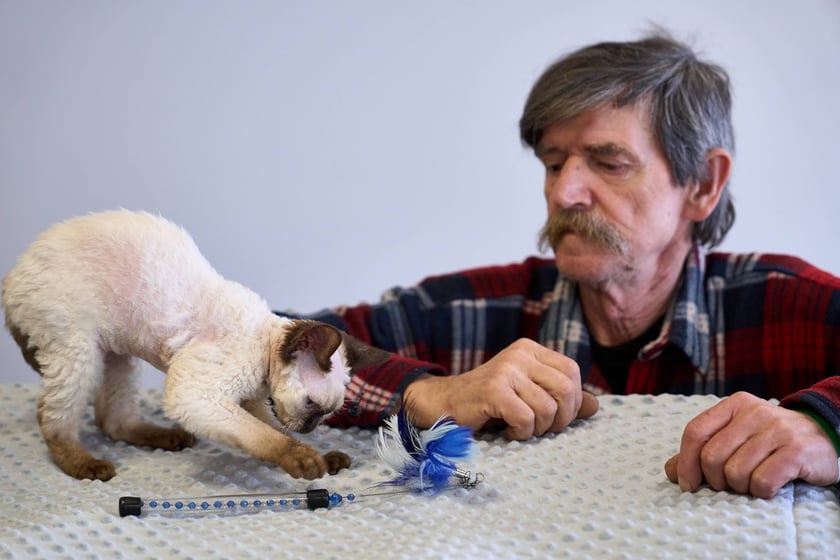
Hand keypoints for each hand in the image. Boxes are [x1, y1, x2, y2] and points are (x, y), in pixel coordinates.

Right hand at [402, 338, 598, 439]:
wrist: (444, 403)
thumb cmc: (488, 402)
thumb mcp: (528, 395)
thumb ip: (561, 398)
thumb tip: (595, 406)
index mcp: (530, 349)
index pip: (572, 371)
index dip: (573, 400)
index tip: (556, 417)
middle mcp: (520, 354)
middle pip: (566, 389)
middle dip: (561, 418)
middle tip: (541, 428)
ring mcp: (506, 370)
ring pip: (548, 407)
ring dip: (538, 429)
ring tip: (520, 428)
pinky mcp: (493, 390)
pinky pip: (526, 418)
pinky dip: (521, 432)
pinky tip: (509, 430)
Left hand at [664, 391, 839, 497]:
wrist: (823, 437)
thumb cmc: (770, 441)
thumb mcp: (736, 437)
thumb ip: (703, 449)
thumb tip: (671, 470)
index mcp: (734, 405)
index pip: (695, 431)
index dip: (685, 461)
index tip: (687, 484)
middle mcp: (754, 412)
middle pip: (711, 456)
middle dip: (714, 480)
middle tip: (727, 485)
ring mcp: (777, 429)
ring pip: (735, 472)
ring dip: (739, 487)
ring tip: (751, 483)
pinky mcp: (796, 450)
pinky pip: (762, 482)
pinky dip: (760, 491)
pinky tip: (769, 486)